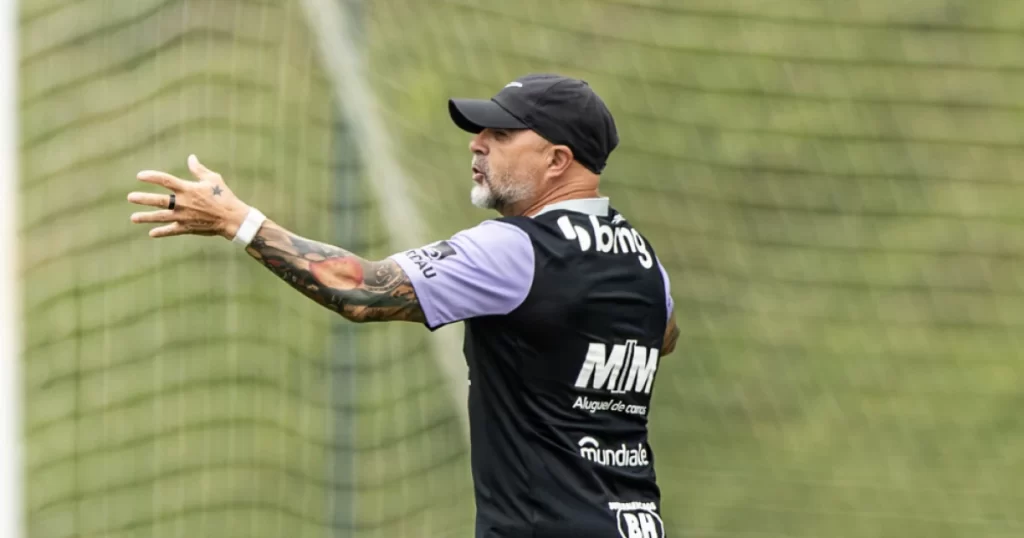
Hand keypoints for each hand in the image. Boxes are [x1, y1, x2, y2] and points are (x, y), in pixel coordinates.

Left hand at [128, 154, 249, 238]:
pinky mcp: (187, 228)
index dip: (152, 177)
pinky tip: (151, 233)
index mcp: (188, 189)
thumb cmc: (224, 197)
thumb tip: (191, 158)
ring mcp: (184, 217)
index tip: (139, 176)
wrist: (232, 219)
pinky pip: (171, 230)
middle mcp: (183, 203)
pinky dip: (161, 232)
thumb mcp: (213, 179)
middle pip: (159, 200)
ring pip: (161, 217)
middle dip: (143, 199)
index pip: (165, 180)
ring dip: (146, 217)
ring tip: (133, 218)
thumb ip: (198, 170)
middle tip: (130, 197)